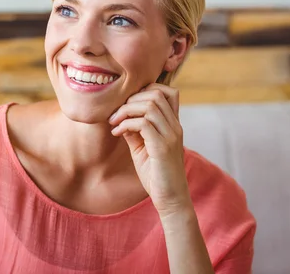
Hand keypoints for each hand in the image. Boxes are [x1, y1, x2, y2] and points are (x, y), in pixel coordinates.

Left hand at [108, 83, 191, 217]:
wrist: (170, 199)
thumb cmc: (156, 175)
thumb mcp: (141, 147)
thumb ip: (134, 130)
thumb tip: (119, 116)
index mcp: (173, 125)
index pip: (168, 92)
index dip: (145, 91)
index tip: (127, 105)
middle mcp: (175, 127)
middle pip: (156, 94)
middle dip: (130, 100)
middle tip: (116, 115)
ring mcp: (171, 136)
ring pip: (149, 106)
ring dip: (126, 111)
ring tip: (114, 123)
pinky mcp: (163, 148)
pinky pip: (143, 124)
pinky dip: (126, 124)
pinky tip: (117, 133)